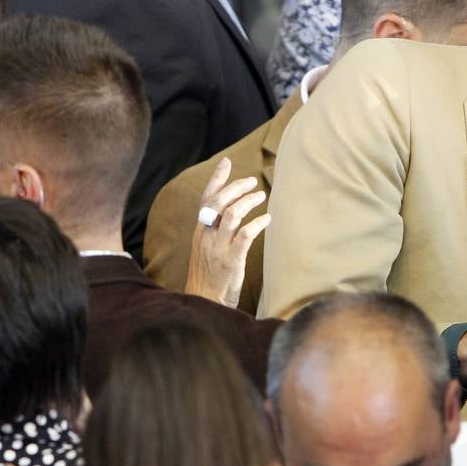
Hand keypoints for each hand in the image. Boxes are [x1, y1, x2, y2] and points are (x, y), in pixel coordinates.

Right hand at [183, 157, 270, 308]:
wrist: (205, 303)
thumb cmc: (209, 277)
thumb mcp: (206, 250)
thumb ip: (214, 231)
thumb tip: (229, 213)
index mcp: (200, 231)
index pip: (206, 199)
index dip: (216, 179)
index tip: (226, 162)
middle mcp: (207, 236)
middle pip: (218, 201)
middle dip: (236, 187)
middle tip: (252, 181)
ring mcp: (218, 248)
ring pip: (231, 214)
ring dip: (248, 201)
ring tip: (261, 196)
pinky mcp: (231, 260)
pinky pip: (245, 235)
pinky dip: (257, 223)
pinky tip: (267, 219)